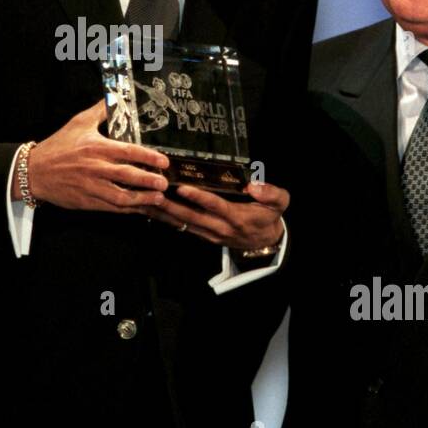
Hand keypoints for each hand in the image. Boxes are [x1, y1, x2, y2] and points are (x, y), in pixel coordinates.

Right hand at [17, 100, 170, 212]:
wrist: (34, 171)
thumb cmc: (58, 146)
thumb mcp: (78, 123)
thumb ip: (100, 110)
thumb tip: (115, 95)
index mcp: (96, 147)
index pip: (128, 152)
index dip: (148, 157)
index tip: (164, 162)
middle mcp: (96, 168)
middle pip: (128, 175)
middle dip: (149, 180)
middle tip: (165, 183)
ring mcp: (92, 187)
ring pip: (122, 196)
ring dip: (142, 198)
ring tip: (158, 198)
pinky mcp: (87, 202)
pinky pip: (111, 207)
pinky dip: (127, 209)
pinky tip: (139, 208)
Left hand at [142, 180, 287, 249]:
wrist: (266, 242)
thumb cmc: (270, 217)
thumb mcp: (280, 203)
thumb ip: (271, 193)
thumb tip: (253, 186)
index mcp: (237, 217)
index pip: (215, 206)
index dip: (199, 198)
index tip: (182, 188)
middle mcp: (220, 227)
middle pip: (191, 217)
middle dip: (171, 205)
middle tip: (154, 192)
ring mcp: (210, 234)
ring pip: (183, 224)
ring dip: (164, 213)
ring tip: (146, 200)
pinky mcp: (204, 236)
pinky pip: (183, 227)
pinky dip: (167, 219)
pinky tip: (153, 209)